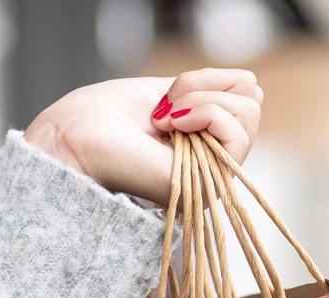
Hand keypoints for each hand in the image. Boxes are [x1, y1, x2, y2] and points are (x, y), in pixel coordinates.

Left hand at [23, 69, 262, 204]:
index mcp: (203, 142)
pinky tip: (171, 124)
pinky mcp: (210, 186)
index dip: (210, 80)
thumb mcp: (168, 92)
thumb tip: (253, 86)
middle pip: (252, 103)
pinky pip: (236, 132)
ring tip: (164, 117)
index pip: (245, 96)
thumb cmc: (104, 117)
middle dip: (206, 86)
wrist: (75, 140)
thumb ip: (210, 92)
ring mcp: (214, 176)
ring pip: (249, 114)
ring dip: (201, 99)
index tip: (167, 96)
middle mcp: (213, 163)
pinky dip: (204, 113)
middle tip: (165, 106)